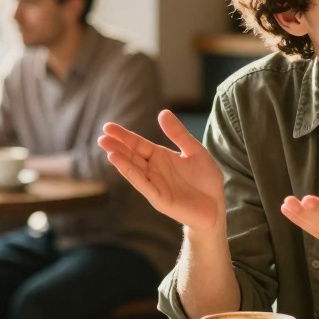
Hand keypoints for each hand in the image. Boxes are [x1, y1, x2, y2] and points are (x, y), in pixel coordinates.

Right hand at [98, 110, 224, 231]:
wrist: (216, 206)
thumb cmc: (206, 179)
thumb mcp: (195, 151)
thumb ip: (178, 134)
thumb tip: (162, 113)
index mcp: (161, 157)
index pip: (138, 144)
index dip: (124, 136)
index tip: (107, 127)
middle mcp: (154, 170)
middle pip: (131, 156)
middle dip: (117, 146)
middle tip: (101, 137)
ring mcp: (154, 184)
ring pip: (133, 169)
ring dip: (120, 160)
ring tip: (107, 148)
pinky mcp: (159, 198)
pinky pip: (142, 183)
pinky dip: (131, 173)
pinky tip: (119, 163)